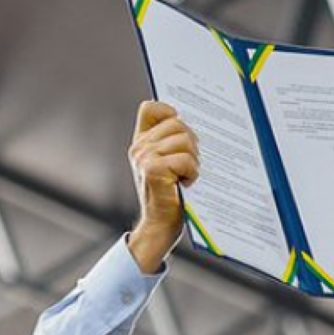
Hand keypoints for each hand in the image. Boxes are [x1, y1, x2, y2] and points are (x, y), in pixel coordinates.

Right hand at [127, 101, 200, 272]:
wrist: (161, 226)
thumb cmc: (171, 197)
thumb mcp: (170, 165)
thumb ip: (173, 143)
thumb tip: (194, 124)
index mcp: (142, 142)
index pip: (151, 108)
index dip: (169, 113)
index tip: (180, 134)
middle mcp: (139, 147)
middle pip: (178, 123)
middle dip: (192, 144)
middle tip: (188, 166)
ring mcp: (143, 157)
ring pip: (184, 140)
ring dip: (194, 161)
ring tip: (186, 176)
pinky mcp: (152, 169)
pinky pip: (185, 159)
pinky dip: (192, 173)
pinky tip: (185, 184)